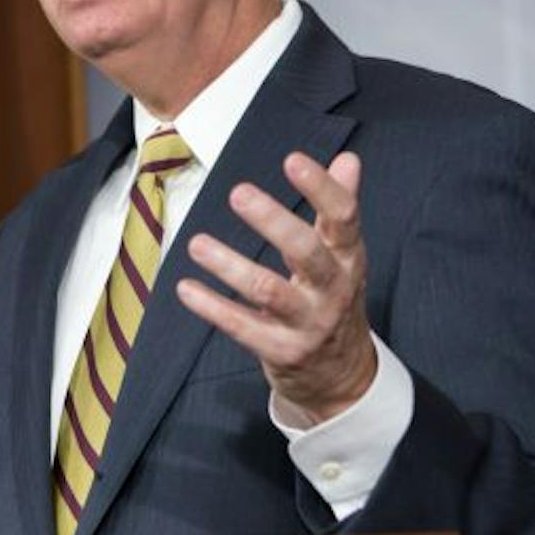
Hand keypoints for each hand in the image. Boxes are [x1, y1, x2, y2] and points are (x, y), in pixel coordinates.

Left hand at [175, 150, 375, 424]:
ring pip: (268, 291)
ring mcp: (307, 323)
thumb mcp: (345, 256)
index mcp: (348, 259)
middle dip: (272, 221)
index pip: (343, 218)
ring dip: (229, 266)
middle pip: (306, 252)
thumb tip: (348, 159)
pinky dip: (211, 307)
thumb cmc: (334, 299)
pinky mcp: (281, 351)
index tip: (292, 159)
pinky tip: (185, 288)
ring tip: (197, 243)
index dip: (321, 188)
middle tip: (238, 192)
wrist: (342, 375)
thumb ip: (341, 208)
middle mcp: (332, 290)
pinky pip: (241, 327)